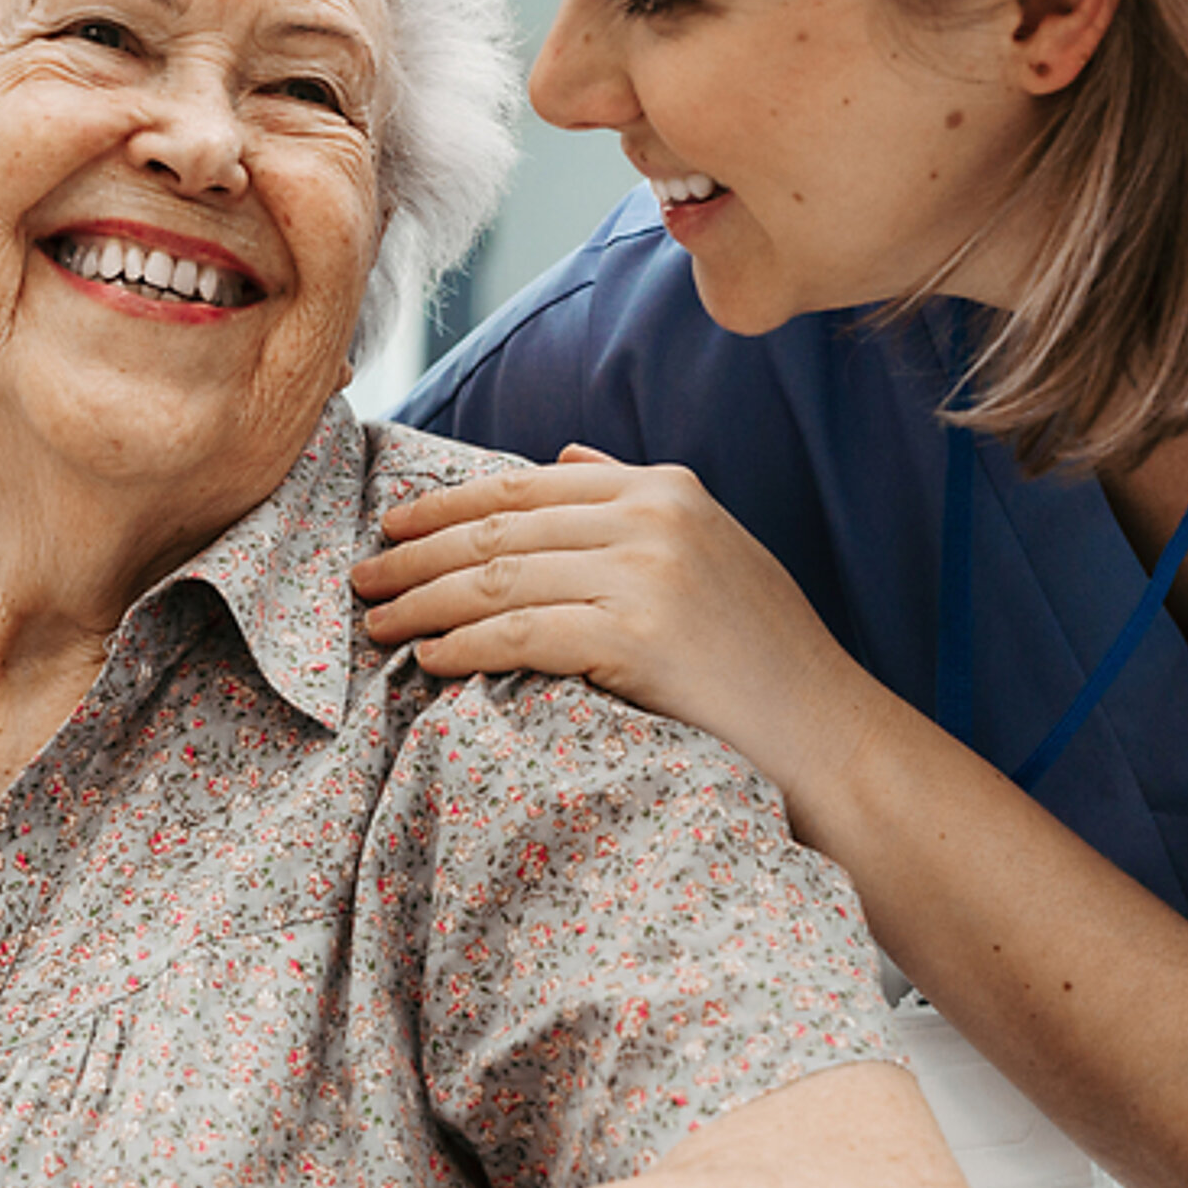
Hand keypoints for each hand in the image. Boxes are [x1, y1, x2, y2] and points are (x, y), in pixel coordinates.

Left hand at [351, 448, 860, 814]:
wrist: (825, 735)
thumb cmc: (762, 657)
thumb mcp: (710, 550)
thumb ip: (634, 495)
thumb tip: (564, 453)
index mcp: (665, 486)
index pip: (528, 484)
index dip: (448, 503)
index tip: (393, 524)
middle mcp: (653, 517)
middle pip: (501, 528)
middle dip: (418, 553)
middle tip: (362, 577)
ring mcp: (646, 574)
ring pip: (498, 578)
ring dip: (424, 601)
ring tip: (377, 622)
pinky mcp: (636, 636)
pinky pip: (520, 632)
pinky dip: (463, 644)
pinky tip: (428, 658)